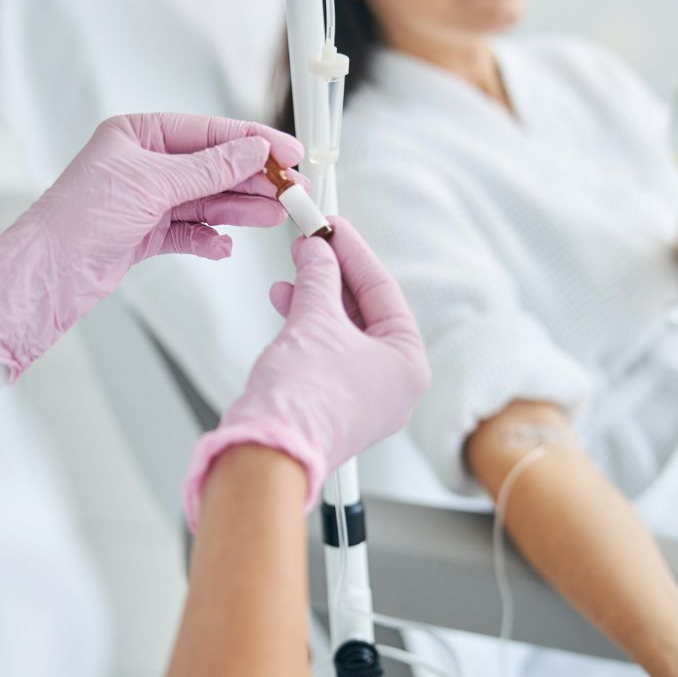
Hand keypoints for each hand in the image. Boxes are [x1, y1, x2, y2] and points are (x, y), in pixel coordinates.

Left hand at [0, 113, 302, 380]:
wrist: (50, 272)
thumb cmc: (80, 218)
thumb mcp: (153, 183)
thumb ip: (209, 168)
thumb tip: (252, 150)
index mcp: (137, 134)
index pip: (207, 132)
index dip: (251, 141)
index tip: (287, 152)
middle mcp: (143, 164)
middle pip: (212, 167)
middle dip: (252, 179)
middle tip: (291, 189)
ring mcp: (146, 200)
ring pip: (206, 201)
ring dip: (240, 209)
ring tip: (274, 216)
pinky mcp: (145, 234)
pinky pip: (190, 232)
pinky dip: (209, 239)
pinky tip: (225, 245)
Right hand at [181, 217, 429, 526]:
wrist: (268, 450)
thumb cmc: (304, 397)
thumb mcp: (315, 318)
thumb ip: (318, 276)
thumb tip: (317, 251)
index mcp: (409, 365)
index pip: (383, 291)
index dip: (353, 252)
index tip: (331, 226)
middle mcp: (394, 386)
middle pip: (364, 312)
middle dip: (331, 275)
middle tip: (310, 243)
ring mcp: (364, 401)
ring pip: (342, 334)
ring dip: (314, 299)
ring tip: (290, 275)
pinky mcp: (333, 409)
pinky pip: (327, 355)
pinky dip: (307, 328)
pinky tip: (285, 305)